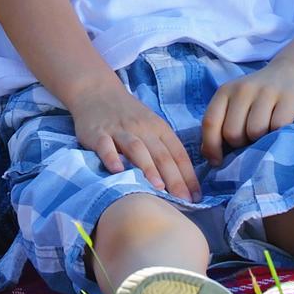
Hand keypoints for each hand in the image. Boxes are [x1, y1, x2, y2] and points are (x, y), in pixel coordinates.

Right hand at [65, 81, 198, 200]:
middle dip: (174, 179)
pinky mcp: (98, 133)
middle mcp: (143, 128)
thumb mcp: (151, 126)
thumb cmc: (129, 115)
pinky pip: (106, 146)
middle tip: (183, 201)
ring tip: (158, 188)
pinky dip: (112, 158)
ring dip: (149, 168)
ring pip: (137, 149)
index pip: (178, 153)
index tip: (196, 198)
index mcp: (159, 128)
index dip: (188, 176)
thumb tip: (183, 182)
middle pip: (161, 155)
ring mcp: (120, 130)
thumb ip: (164, 149)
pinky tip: (117, 171)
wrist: (97, 91)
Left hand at [200, 60, 293, 160]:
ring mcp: (266, 92)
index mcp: (225, 91)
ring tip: (264, 134)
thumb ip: (221, 125)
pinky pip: (277, 127)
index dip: (211, 146)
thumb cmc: (257, 96)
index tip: (217, 161)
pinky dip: (277, 134)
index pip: (210, 122)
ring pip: (254, 132)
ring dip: (259, 141)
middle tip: (248, 140)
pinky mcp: (288, 98)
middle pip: (232, 132)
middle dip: (239, 144)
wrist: (290, 72)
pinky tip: (278, 129)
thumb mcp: (234, 104)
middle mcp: (243, 89)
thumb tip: (211, 157)